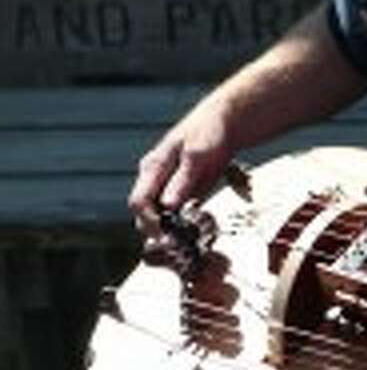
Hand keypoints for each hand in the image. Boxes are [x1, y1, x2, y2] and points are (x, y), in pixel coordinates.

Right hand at [128, 99, 234, 237]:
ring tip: (190, 242)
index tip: (168, 238)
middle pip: (145, 213)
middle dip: (158, 231)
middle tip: (181, 247)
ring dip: (170, 231)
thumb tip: (168, 206)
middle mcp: (154, 178)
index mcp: (153, 168)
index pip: (138, 202)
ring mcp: (166, 185)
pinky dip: (183, 225)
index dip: (149, 222)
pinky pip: (175, 213)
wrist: (224, 123)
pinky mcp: (180, 191)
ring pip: (158, 216)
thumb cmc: (208, 134)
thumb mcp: (197, 157)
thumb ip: (182, 181)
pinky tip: (198, 231)